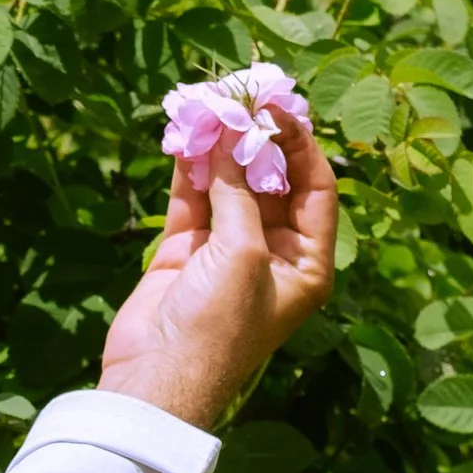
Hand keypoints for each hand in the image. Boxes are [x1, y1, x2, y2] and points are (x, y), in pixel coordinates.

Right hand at [97, 107, 337, 427]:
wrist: (157, 377)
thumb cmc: (218, 324)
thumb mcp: (243, 254)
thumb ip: (239, 194)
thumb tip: (230, 140)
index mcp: (306, 263)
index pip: (316, 188)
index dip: (300, 145)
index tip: (278, 106)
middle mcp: (272, 253)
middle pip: (272, 182)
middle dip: (256, 140)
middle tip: (241, 96)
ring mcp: (227, 250)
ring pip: (229, 186)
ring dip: (220, 148)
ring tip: (209, 105)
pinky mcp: (186, 251)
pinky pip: (193, 198)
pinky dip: (189, 168)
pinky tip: (186, 134)